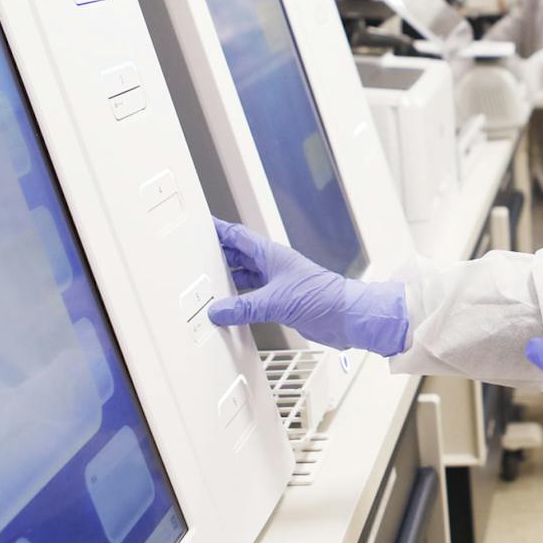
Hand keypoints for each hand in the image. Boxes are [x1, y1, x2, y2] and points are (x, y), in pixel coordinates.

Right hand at [205, 218, 408, 355]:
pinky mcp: (282, 301)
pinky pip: (253, 297)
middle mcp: (273, 266)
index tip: (203, 225)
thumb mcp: (276, 301)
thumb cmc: (322, 297)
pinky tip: (229, 308)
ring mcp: (277, 283)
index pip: (239, 237)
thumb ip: (244, 307)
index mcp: (272, 255)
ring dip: (228, 280)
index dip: (220, 230)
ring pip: (245, 277)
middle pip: (239, 256)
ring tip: (206, 283)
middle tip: (195, 257)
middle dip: (218, 255)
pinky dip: (240, 301)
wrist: (347, 317)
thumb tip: (218, 311)